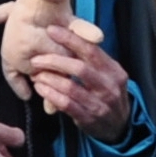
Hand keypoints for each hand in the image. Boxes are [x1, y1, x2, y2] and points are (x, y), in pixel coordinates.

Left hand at [16, 27, 132, 129]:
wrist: (119, 126)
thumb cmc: (108, 95)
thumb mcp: (109, 75)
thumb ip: (94, 61)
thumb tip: (71, 38)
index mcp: (114, 70)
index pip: (91, 50)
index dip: (70, 39)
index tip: (52, 30)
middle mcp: (109, 86)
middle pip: (80, 68)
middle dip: (55, 61)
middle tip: (37, 58)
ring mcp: (100, 103)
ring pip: (70, 87)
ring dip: (50, 79)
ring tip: (36, 74)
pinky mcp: (89, 118)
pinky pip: (66, 104)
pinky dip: (51, 95)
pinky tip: (41, 89)